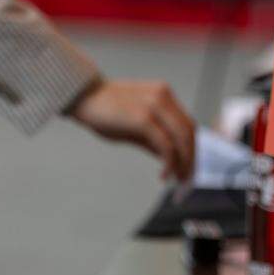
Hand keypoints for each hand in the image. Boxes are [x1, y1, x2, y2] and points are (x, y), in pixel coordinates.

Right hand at [67, 79, 195, 180]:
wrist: (81, 96)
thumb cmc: (104, 111)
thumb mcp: (135, 124)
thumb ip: (154, 137)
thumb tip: (170, 157)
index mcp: (163, 94)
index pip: (188, 124)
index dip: (192, 148)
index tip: (189, 167)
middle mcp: (163, 96)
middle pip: (190, 132)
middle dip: (191, 158)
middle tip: (187, 179)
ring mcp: (155, 105)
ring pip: (182, 139)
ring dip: (184, 163)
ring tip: (178, 180)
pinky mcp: (144, 118)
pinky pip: (166, 146)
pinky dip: (169, 163)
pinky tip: (164, 175)